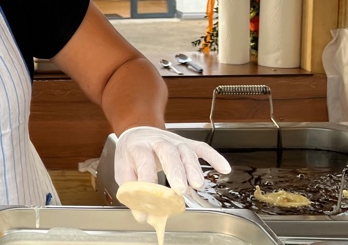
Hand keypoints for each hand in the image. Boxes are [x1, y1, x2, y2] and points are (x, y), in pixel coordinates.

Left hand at [115, 126, 230, 196]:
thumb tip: (141, 216)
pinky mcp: (186, 143)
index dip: (147, 185)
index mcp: (138, 147)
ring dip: (193, 168)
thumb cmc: (132, 154)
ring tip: (197, 185)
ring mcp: (173, 141)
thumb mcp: (123, 170)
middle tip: (180, 189)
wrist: (138, 132)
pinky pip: (202, 148)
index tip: (149, 205)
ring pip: (186, 151)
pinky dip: (214, 157)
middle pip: (168, 152)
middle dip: (175, 171)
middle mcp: (157, 141)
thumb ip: (131, 192)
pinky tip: (224, 168)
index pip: (144, 164)